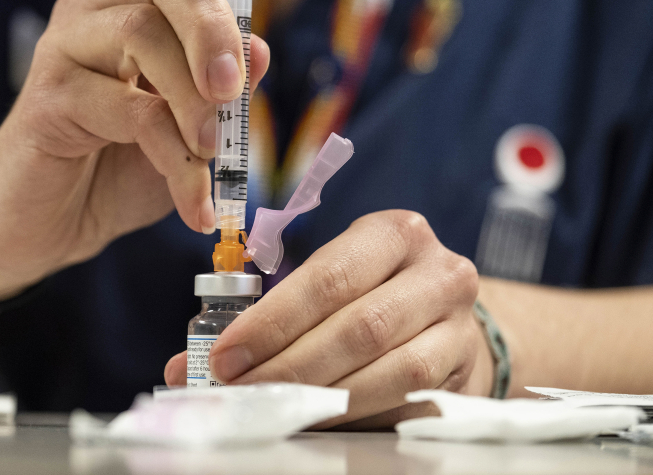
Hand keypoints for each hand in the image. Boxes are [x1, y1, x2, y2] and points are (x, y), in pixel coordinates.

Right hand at [0, 0, 271, 294]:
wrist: (48, 225)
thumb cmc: (120, 168)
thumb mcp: (188, 130)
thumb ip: (221, 93)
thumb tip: (261, 51)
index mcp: (136, 5)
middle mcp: (97, 9)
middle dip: (212, 29)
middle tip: (232, 90)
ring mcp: (65, 48)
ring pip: (141, 34)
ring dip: (191, 99)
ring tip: (210, 153)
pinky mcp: (46, 97)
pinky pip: (127, 109)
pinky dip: (173, 157)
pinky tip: (192, 201)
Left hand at [164, 210, 494, 428]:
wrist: (449, 319)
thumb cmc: (371, 293)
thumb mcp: (330, 282)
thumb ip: (270, 315)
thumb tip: (185, 366)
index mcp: (393, 233)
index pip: (328, 278)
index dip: (272, 322)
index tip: (224, 357)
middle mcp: (437, 271)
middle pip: (358, 326)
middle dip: (289, 365)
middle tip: (239, 391)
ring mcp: (459, 323)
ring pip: (389, 369)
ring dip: (321, 396)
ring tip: (272, 409)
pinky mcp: (466, 370)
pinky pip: (409, 400)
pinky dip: (356, 414)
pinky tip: (317, 419)